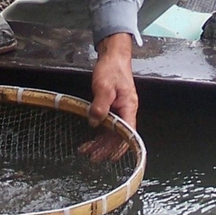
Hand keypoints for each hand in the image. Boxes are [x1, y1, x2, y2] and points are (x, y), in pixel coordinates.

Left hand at [81, 32, 137, 162]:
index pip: (128, 133)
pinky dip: (98, 132)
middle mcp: (126, 111)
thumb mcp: (104, 86)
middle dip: (106, 148)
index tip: (110, 157)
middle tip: (92, 158)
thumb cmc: (111, 69)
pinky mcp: (112, 107)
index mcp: (129, 107)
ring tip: (86, 151)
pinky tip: (90, 138)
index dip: (120, 147)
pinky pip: (107, 124)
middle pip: (118, 135)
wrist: (113, 57)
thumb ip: (100, 105)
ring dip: (100, 142)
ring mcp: (120, 110)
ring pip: (112, 132)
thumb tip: (95, 123)